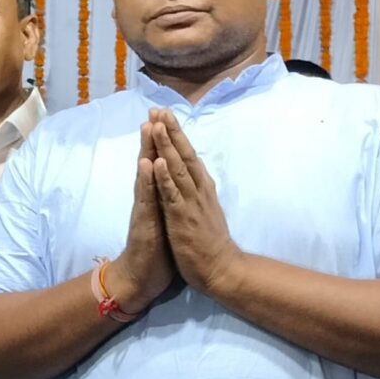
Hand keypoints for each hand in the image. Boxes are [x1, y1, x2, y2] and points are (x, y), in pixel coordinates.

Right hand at [105, 125, 175, 315]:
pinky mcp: (144, 223)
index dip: (164, 144)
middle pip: (152, 163)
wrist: (140, 280)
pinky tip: (147, 163)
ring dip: (148, 150)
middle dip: (154, 137)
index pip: (161, 166)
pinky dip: (147, 180)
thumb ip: (167, 203)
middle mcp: (149, 200)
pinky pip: (146, 198)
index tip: (166, 119)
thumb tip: (174, 188)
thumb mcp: (167, 222)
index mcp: (159, 199)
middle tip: (154, 111)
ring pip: (147, 175)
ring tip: (148, 126)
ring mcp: (145, 209)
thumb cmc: (156, 253)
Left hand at [146, 112, 244, 300]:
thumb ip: (200, 192)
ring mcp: (191, 202)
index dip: (176, 136)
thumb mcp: (206, 210)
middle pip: (183, 155)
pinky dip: (165, 177)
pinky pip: (172, 194)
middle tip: (160, 110)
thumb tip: (198, 176)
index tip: (165, 116)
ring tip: (157, 125)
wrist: (222, 269)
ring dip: (166, 146)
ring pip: (177, 169)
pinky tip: (158, 162)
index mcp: (202, 188)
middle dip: (171, 132)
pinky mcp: (183, 217)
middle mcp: (198, 190)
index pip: (188, 156)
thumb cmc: (211, 242)